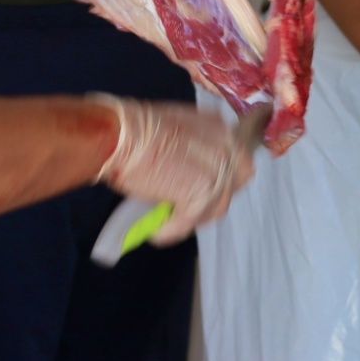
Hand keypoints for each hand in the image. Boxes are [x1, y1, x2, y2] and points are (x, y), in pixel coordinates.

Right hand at [89, 95, 255, 243]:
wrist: (121, 136)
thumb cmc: (137, 130)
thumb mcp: (180, 127)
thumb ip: (197, 144)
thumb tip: (194, 169)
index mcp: (220, 128)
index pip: (238, 159)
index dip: (225, 176)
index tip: (208, 185)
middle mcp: (226, 147)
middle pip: (237, 182)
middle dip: (217, 195)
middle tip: (193, 206)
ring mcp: (216, 172)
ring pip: (216, 207)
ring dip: (195, 217)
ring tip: (173, 221)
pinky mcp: (200, 195)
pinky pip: (189, 222)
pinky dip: (172, 231)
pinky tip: (158, 233)